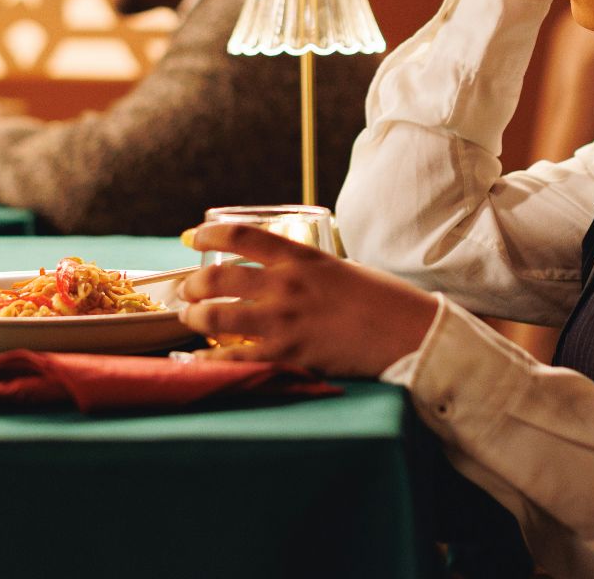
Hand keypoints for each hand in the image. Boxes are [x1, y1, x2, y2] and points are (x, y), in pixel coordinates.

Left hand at [176, 223, 439, 377]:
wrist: (410, 334)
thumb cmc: (380, 301)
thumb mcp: (338, 269)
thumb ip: (303, 269)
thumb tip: (275, 272)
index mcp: (301, 257)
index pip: (241, 236)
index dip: (208, 235)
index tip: (190, 237)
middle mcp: (287, 285)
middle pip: (218, 278)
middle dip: (192, 285)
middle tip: (184, 291)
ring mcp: (285, 321)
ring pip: (216, 316)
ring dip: (194, 317)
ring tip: (189, 318)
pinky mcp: (288, 354)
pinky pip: (234, 357)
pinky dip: (208, 358)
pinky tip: (195, 357)